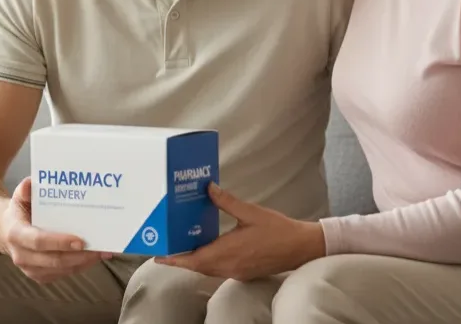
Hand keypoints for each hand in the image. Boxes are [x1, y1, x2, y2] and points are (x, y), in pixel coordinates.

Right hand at [0, 177, 109, 283]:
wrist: (6, 231)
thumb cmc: (19, 212)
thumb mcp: (19, 197)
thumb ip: (26, 189)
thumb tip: (32, 182)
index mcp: (16, 234)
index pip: (38, 241)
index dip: (59, 242)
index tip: (80, 240)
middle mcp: (21, 256)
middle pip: (53, 260)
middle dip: (79, 256)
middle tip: (99, 248)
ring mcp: (30, 269)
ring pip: (60, 270)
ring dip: (83, 263)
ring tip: (103, 253)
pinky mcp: (40, 276)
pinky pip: (62, 274)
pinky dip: (79, 267)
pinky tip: (93, 258)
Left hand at [154, 183, 324, 280]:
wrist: (301, 247)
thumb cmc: (278, 229)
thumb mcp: (250, 212)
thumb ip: (226, 201)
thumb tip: (208, 187)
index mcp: (229, 251)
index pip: (195, 260)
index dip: (176, 260)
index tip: (159, 256)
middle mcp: (230, 266)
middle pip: (198, 267)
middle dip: (181, 260)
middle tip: (165, 250)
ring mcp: (237, 272)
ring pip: (208, 270)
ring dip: (194, 262)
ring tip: (180, 250)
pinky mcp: (244, 273)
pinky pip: (219, 270)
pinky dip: (208, 263)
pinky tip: (205, 251)